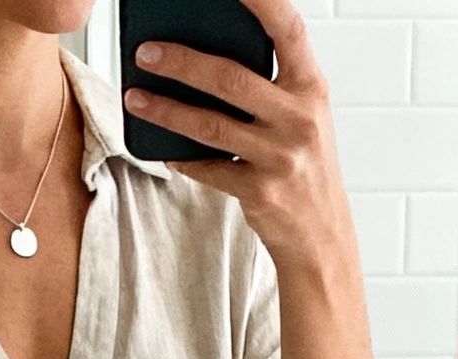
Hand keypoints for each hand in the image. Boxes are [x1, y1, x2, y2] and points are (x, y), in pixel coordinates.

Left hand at [125, 0, 351, 276]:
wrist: (321, 236)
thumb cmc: (305, 168)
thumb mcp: (302, 117)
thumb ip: (271, 87)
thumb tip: (209, 55)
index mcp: (311, 88)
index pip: (288, 29)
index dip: (262, 1)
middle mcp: (299, 119)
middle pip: (230, 78)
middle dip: (181, 62)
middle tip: (146, 52)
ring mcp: (280, 157)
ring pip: (210, 125)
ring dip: (165, 110)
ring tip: (135, 97)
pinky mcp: (260, 192)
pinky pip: (208, 168)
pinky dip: (182, 158)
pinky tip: (162, 150)